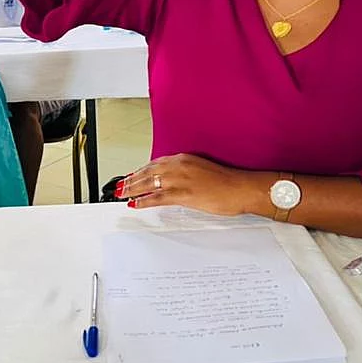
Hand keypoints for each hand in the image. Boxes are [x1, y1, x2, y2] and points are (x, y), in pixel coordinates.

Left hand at [115, 154, 263, 215]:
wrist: (241, 188)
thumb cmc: (227, 181)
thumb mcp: (203, 171)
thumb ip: (186, 174)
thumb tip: (175, 183)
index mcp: (184, 159)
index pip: (156, 163)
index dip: (141, 170)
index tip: (132, 175)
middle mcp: (179, 166)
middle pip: (148, 171)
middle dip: (132, 179)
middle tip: (120, 185)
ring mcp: (180, 180)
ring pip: (149, 183)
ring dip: (132, 189)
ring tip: (122, 193)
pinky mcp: (183, 193)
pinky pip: (158, 197)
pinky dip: (144, 200)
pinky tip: (135, 203)